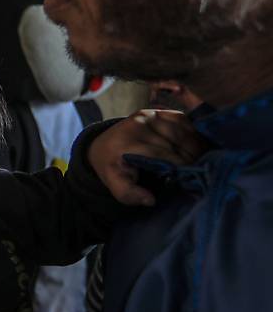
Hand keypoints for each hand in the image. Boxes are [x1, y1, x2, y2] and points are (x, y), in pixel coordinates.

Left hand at [88, 109, 208, 205]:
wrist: (103, 146)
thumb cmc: (113, 167)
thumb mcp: (114, 184)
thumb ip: (129, 194)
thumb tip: (150, 200)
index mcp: (128, 143)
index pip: (164, 155)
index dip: (182, 167)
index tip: (194, 179)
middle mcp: (139, 125)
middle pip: (177, 143)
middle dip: (193, 158)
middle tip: (206, 171)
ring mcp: (149, 115)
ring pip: (183, 131)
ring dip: (198, 146)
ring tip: (208, 160)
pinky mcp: (157, 111)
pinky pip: (184, 120)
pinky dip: (195, 132)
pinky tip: (202, 145)